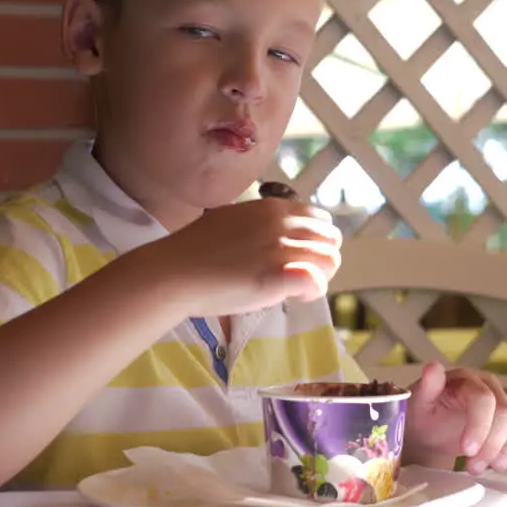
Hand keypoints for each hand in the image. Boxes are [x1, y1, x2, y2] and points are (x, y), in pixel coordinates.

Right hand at [140, 197, 341, 316]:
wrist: (174, 272)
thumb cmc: (195, 251)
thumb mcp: (233, 220)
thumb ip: (259, 223)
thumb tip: (274, 236)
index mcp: (273, 208)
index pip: (320, 219)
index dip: (314, 241)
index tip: (296, 258)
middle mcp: (282, 223)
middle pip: (332, 240)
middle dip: (321, 260)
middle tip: (297, 278)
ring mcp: (282, 248)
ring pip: (331, 260)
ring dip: (319, 277)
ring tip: (293, 290)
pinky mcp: (280, 274)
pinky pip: (317, 282)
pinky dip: (311, 292)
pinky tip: (291, 298)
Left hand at [402, 362, 506, 473]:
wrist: (430, 432)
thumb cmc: (424, 418)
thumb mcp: (417, 405)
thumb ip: (427, 386)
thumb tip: (433, 367)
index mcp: (465, 379)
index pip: (484, 398)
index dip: (480, 426)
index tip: (468, 451)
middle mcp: (490, 384)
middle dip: (494, 445)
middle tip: (475, 468)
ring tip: (492, 466)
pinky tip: (505, 454)